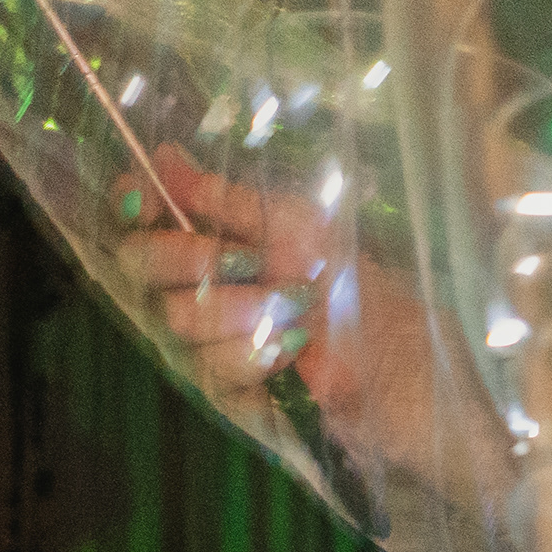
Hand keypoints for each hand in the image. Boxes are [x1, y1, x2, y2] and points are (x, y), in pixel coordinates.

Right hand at [111, 148, 433, 461]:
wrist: (417, 380)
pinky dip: (253, 356)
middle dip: (194, 260)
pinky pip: (206, 372)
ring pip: (174, 321)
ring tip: (297, 318)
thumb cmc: (374, 302)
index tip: (148, 202)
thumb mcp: (312, 236)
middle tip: (253, 266)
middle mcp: (205, 289)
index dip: (133, 204)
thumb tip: (166, 155)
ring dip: (239, 314)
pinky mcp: (231, 396)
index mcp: (223, 242)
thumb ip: (235, 201)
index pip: (142, 217)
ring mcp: (213, 344)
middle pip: (139, 265)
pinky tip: (291, 353)